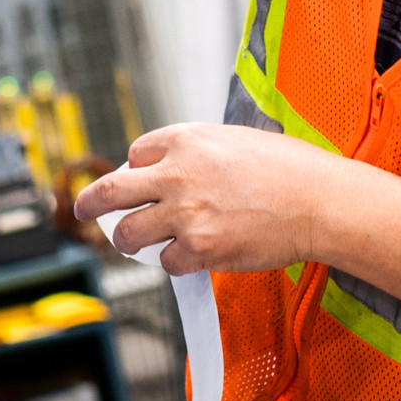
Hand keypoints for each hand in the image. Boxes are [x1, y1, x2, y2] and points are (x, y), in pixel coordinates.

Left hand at [72, 123, 344, 275]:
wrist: (318, 200)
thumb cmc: (286, 169)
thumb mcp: (232, 140)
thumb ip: (195, 154)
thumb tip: (168, 174)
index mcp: (184, 138)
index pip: (135, 155)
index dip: (138, 171)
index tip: (140, 182)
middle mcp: (176, 172)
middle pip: (110, 191)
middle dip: (90, 203)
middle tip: (82, 209)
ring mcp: (184, 212)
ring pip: (130, 234)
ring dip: (131, 242)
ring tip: (140, 245)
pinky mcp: (198, 248)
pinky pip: (166, 262)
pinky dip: (176, 262)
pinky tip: (195, 255)